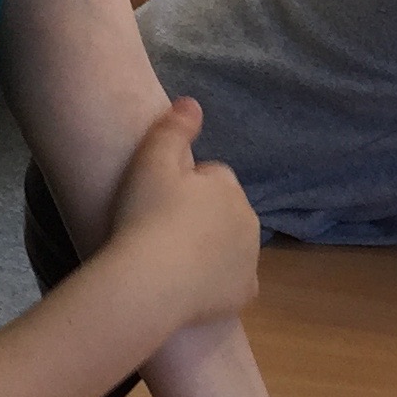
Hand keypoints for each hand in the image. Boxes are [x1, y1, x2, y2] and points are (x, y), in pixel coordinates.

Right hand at [105, 97, 261, 327]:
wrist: (150, 281)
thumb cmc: (146, 216)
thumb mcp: (151, 161)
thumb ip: (173, 128)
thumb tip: (192, 103)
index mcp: (229, 188)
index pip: (213, 178)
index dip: (184, 186)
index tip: (158, 201)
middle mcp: (250, 221)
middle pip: (224, 213)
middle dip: (201, 217)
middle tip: (160, 230)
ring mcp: (250, 260)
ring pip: (230, 248)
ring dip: (210, 249)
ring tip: (171, 259)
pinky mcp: (244, 293)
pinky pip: (233, 284)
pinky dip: (217, 285)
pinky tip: (190, 288)